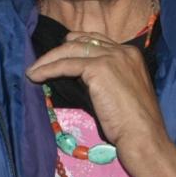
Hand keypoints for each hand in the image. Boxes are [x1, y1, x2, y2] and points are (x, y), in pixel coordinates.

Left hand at [25, 30, 169, 154]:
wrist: (143, 136)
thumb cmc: (133, 123)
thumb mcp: (120, 91)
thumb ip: (105, 78)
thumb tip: (78, 76)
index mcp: (131, 54)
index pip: (96, 40)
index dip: (75, 46)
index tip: (59, 56)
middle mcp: (122, 50)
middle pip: (81, 41)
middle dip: (59, 51)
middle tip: (42, 63)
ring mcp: (111, 57)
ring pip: (70, 50)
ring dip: (48, 60)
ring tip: (32, 70)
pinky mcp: (99, 68)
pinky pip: (65, 65)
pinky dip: (47, 69)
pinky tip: (35, 76)